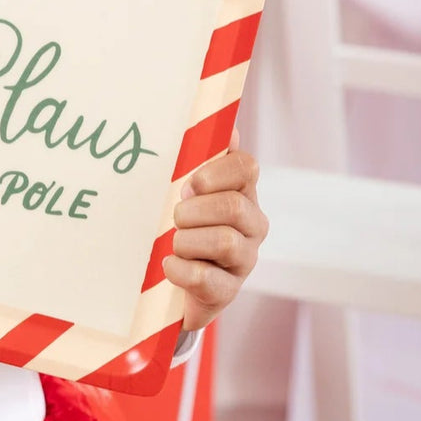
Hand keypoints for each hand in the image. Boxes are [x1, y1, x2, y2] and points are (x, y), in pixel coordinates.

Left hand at [162, 129, 266, 331]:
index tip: (188, 184)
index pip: (246, 167)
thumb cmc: (183, 224)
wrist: (173, 281)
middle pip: (233, 206)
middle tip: (175, 217)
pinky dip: (180, 269)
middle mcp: (252, 225)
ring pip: (224, 241)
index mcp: (244, 193)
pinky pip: (206, 278)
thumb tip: (230, 128)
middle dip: (194, 210)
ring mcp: (244, 261)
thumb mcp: (190, 191)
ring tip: (173, 243)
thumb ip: (205, 159)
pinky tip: (169, 265)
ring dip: (187, 240)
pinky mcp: (228, 291)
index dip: (214, 172)